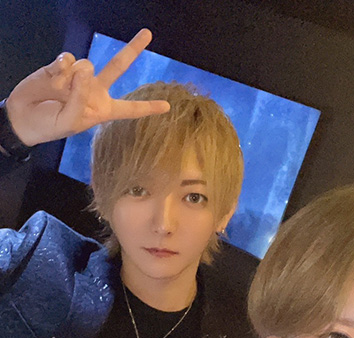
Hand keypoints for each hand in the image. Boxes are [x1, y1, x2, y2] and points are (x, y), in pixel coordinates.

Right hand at [5, 28, 169, 146]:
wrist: (23, 117)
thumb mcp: (70, 122)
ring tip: (60, 93)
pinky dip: (61, 69)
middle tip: (148, 33)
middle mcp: (95, 90)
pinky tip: (53, 80)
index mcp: (102, 110)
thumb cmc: (49, 126)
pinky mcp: (62, 66)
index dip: (148, 108)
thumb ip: (81, 99)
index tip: (167, 106)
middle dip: (133, 49)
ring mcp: (79, 76)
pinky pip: (69, 60)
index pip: (129, 109)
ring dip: (74, 79)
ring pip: (87, 65)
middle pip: (117, 66)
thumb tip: (85, 69)